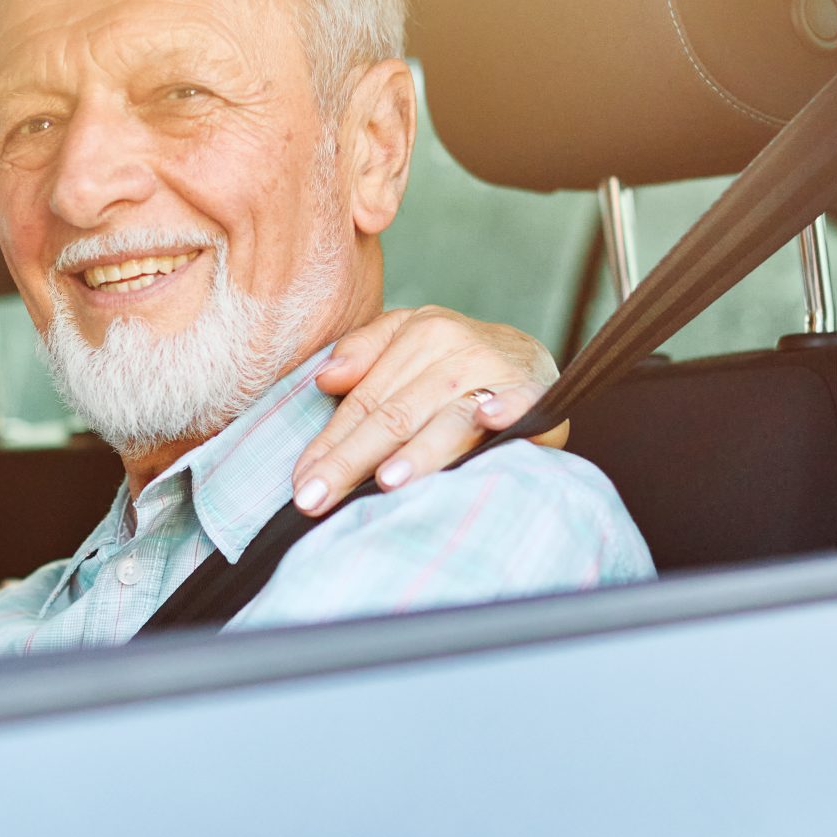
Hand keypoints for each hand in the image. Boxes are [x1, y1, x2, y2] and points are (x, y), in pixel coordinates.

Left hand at [293, 307, 568, 514]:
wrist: (530, 357)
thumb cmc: (454, 360)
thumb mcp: (408, 338)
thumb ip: (364, 352)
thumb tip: (325, 378)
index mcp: (419, 336)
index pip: (364, 402)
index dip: (329, 445)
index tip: (301, 484)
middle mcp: (454, 352)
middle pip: (394, 416)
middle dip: (351, 461)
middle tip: (316, 500)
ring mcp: (496, 373)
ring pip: (449, 420)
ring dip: (422, 450)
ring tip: (388, 481)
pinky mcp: (535, 394)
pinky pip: (521, 404)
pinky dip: (507, 411)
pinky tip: (490, 422)